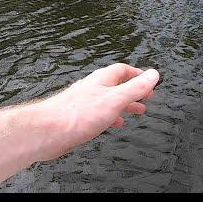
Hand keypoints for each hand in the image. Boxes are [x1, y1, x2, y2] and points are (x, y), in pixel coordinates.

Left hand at [0, 63, 159, 188]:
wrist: (48, 131)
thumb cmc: (79, 114)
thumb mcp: (115, 99)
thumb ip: (135, 88)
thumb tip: (154, 74)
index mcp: (102, 80)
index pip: (124, 71)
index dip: (139, 75)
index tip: (151, 81)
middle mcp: (93, 88)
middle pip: (117, 85)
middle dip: (134, 91)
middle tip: (147, 98)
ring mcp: (84, 102)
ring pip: (109, 100)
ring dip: (124, 105)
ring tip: (137, 112)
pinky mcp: (78, 118)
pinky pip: (100, 113)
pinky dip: (111, 116)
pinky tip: (113, 124)